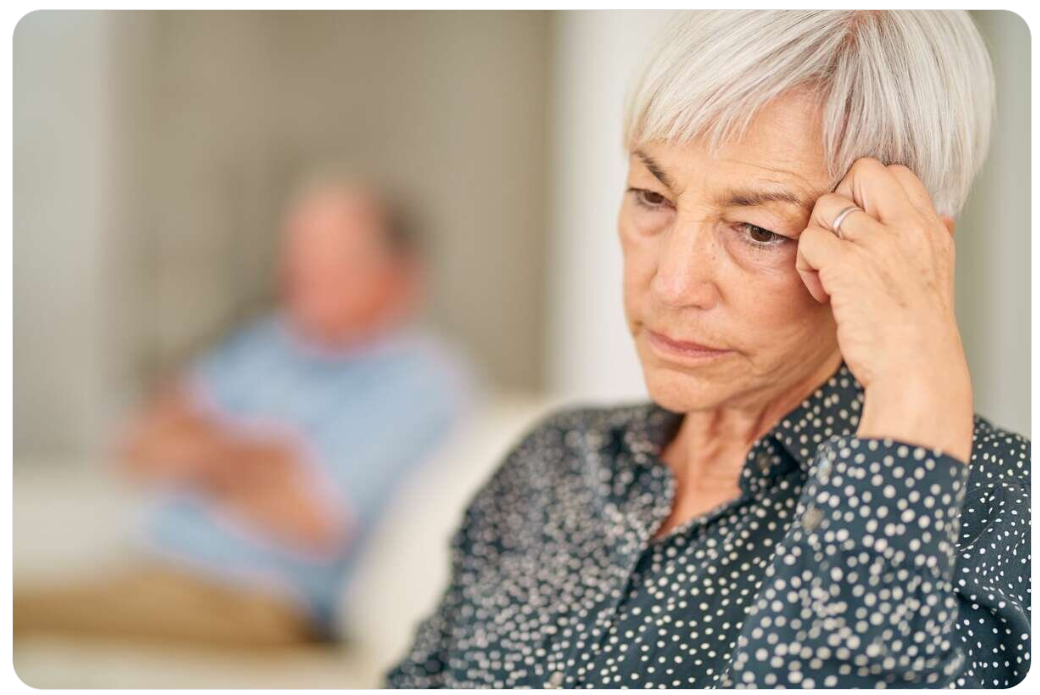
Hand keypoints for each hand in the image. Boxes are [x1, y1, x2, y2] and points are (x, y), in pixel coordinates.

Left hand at [795, 157, 973, 462]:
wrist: (917, 370)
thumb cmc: (917, 332)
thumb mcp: (936, 274)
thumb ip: (930, 239)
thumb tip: (938, 216)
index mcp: (929, 228)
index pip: (895, 173)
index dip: (866, 193)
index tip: (859, 230)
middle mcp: (907, 228)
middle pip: (861, 172)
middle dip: (838, 202)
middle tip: (838, 243)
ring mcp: (877, 243)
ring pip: (825, 207)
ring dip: (817, 241)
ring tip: (829, 276)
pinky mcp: (847, 265)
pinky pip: (808, 241)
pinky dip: (806, 267)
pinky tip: (823, 293)